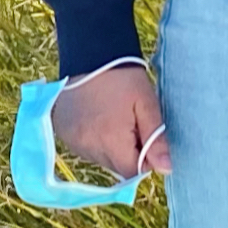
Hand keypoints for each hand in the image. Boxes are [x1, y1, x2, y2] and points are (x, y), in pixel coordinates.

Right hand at [54, 60, 167, 180]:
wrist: (91, 54)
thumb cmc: (124, 78)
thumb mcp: (147, 104)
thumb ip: (156, 139)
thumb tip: (166, 169)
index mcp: (110, 140)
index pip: (131, 173)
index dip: (144, 161)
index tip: (146, 139)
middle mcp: (87, 146)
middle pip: (115, 167)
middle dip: (127, 153)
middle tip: (131, 123)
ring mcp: (72, 141)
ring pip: (99, 159)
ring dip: (110, 147)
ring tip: (113, 118)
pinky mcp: (62, 134)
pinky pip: (84, 149)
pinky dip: (94, 140)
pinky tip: (98, 119)